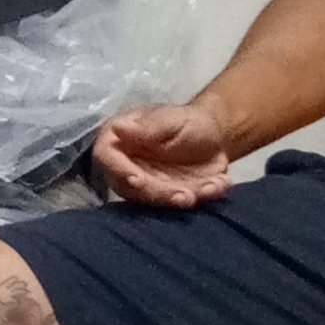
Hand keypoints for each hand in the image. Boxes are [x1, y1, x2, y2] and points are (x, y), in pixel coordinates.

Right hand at [94, 98, 241, 208]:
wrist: (215, 137)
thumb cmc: (188, 121)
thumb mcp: (170, 119)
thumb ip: (147, 127)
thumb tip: (118, 129)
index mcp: (121, 139)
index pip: (106, 155)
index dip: (119, 170)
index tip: (138, 180)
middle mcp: (126, 165)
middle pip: (128, 186)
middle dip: (158, 193)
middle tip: (185, 194)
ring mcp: (144, 184)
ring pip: (150, 200)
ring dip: (177, 199)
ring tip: (205, 190)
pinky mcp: (163, 197)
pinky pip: (174, 205)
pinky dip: (200, 197)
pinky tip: (218, 185)